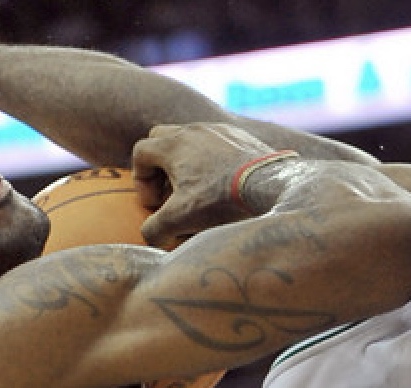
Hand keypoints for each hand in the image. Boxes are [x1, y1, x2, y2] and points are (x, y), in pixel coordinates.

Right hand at [132, 123, 276, 248]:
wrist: (269, 185)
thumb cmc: (221, 199)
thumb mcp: (181, 219)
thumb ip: (155, 229)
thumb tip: (149, 236)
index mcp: (173, 144)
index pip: (141, 152)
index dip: (141, 179)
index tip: (155, 203)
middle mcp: (194, 130)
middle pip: (162, 138)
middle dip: (159, 165)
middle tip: (170, 191)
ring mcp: (219, 130)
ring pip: (191, 140)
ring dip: (186, 162)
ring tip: (197, 189)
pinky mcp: (242, 137)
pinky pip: (218, 143)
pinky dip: (212, 160)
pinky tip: (224, 183)